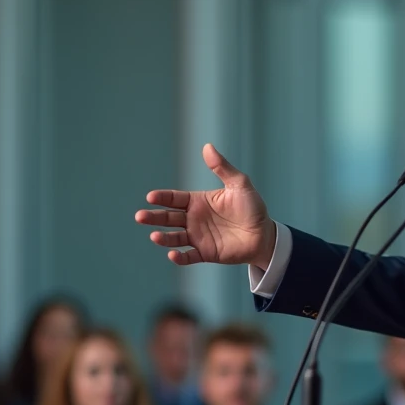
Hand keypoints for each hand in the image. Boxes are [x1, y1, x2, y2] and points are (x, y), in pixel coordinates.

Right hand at [135, 144, 276, 268]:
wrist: (264, 234)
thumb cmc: (252, 208)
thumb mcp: (239, 184)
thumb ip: (222, 168)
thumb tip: (207, 146)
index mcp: (198, 201)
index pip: (175, 199)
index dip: (162, 198)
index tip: (151, 197)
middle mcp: (194, 219)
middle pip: (168, 218)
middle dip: (154, 217)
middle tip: (140, 217)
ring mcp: (198, 237)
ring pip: (174, 238)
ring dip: (163, 238)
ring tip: (155, 237)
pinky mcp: (205, 253)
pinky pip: (188, 256)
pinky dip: (179, 257)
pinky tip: (173, 255)